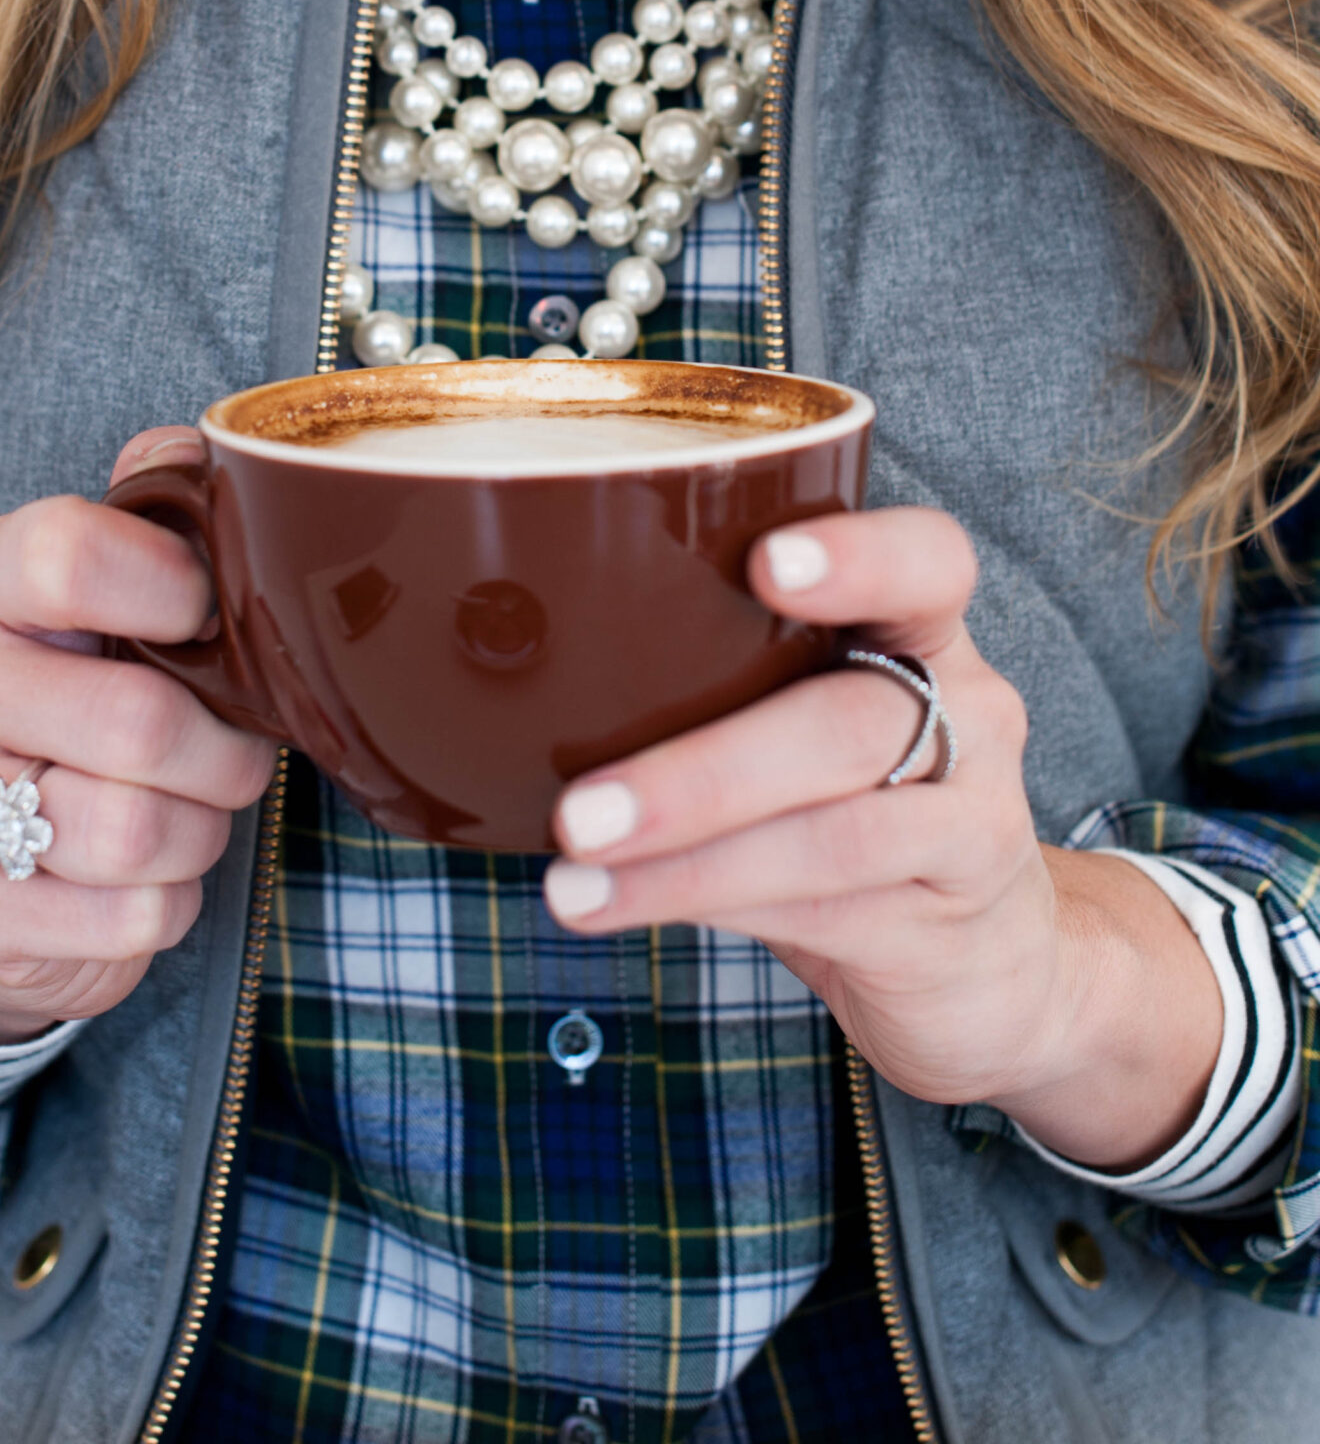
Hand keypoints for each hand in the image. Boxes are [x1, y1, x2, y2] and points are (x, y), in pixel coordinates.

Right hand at [0, 427, 276, 1044]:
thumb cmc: (77, 695)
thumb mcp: (104, 594)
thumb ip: (154, 511)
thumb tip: (204, 451)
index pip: (69, 554)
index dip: (174, 586)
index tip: (208, 612)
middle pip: (137, 722)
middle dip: (223, 749)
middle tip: (231, 746)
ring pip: (137, 830)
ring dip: (199, 829)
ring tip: (186, 810)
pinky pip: (132, 918)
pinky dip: (169, 903)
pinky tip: (143, 876)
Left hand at [543, 508, 1222, 1169]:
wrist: (997, 965)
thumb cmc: (859, 805)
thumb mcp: (808, 719)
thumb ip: (721, 678)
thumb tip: (526, 666)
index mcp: (924, 634)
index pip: (927, 564)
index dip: (859, 557)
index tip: (766, 562)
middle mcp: (969, 714)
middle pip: (848, 726)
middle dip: (703, 772)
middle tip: (580, 809)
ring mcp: (973, 822)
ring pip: (835, 834)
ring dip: (689, 859)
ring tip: (575, 876)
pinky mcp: (949, 921)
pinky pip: (828, 909)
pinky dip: (712, 904)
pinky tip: (626, 904)